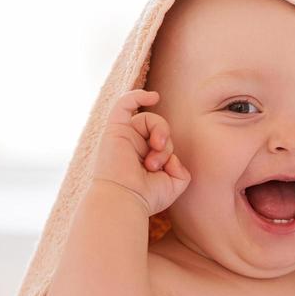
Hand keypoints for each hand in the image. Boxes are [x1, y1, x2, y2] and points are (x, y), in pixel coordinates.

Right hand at [90, 88, 190, 215]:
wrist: (125, 200)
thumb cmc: (146, 197)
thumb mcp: (173, 184)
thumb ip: (180, 169)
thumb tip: (173, 157)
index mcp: (143, 158)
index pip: (164, 143)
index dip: (170, 152)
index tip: (168, 169)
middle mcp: (132, 146)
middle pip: (159, 130)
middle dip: (166, 145)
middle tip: (155, 164)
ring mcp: (123, 137)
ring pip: (150, 120)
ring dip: (160, 132)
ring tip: (155, 150)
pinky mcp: (114, 129)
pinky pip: (124, 103)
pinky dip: (138, 95)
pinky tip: (154, 96)